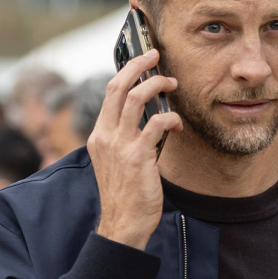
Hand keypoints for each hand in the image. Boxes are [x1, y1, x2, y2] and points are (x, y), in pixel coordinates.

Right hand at [88, 49, 182, 250]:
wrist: (122, 224)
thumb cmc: (124, 194)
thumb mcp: (116, 161)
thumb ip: (123, 140)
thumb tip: (145, 118)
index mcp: (98, 135)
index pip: (109, 92)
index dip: (127, 71)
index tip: (144, 61)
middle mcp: (105, 136)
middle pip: (118, 86)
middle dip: (139, 64)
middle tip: (156, 55)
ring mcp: (119, 145)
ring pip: (136, 98)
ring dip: (157, 85)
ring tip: (172, 85)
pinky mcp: (137, 157)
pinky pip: (156, 124)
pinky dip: (171, 118)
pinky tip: (178, 126)